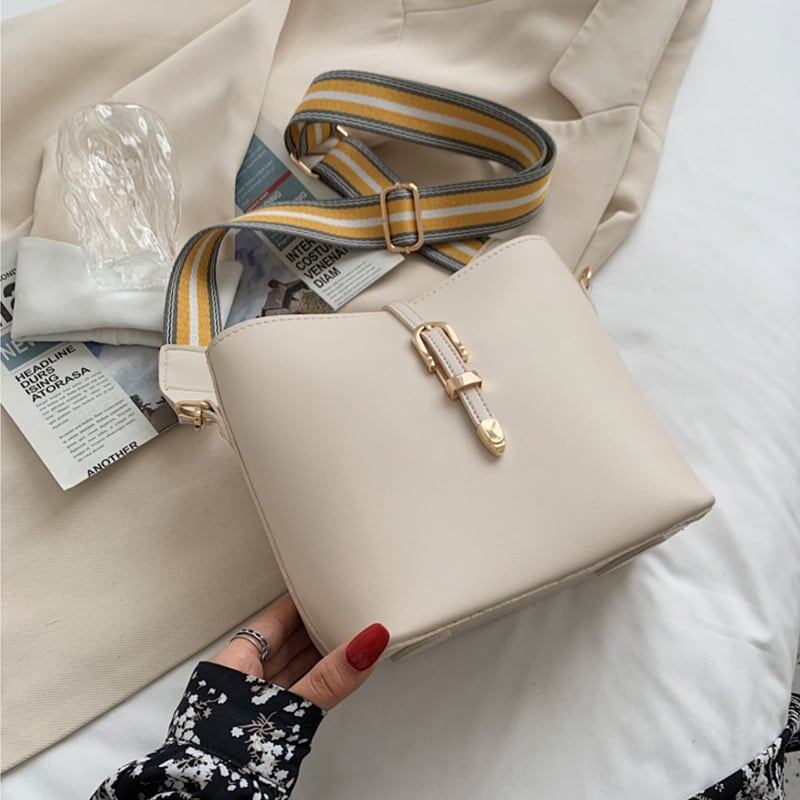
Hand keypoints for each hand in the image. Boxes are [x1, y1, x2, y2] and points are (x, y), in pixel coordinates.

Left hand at [210, 593, 388, 709]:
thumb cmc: (226, 756)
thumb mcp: (291, 708)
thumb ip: (332, 677)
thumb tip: (365, 644)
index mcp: (234, 662)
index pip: (273, 619)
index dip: (299, 603)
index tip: (321, 589)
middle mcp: (238, 679)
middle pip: (282, 642)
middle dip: (312, 628)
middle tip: (341, 612)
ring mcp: (247, 703)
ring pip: (287, 668)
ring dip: (314, 657)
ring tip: (342, 642)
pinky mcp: (257, 726)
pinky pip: (290, 691)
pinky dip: (311, 682)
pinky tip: (327, 680)